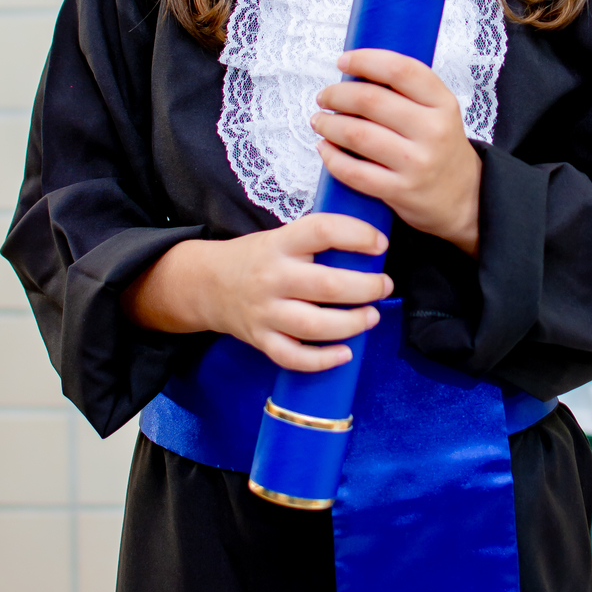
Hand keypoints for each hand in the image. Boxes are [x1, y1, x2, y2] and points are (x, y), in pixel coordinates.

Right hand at [120, 214, 392, 370]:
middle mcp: (272, 277)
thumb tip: (370, 246)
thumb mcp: (280, 237)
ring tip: (372, 317)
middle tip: (384, 285)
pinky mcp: (261, 339)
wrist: (206, 284)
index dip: (357, 235)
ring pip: (314, 325)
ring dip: (351, 324)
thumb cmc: (257, 258)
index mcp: (280, 244)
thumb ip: (316, 241)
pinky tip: (345, 353)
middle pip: (328, 284)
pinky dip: (322, 360)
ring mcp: (265, 312)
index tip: (380, 243)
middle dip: (366, 287)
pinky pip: (293, 357)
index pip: (322, 230)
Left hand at [311, 48, 481, 255]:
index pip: (400, 70)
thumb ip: (406, 91)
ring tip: (320, 120)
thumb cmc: (441, 147)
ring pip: (357, 135)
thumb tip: (355, 72)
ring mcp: (417, 163)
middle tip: (325, 96)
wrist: (465, 198)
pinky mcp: (401, 191)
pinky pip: (354, 172)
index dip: (365, 60)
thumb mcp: (439, 111)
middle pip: (371, 100)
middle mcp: (433, 131)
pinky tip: (325, 148)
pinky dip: (331, 157)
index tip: (343, 61)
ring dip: (329, 124)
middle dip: (337, 95)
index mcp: (443, 103)